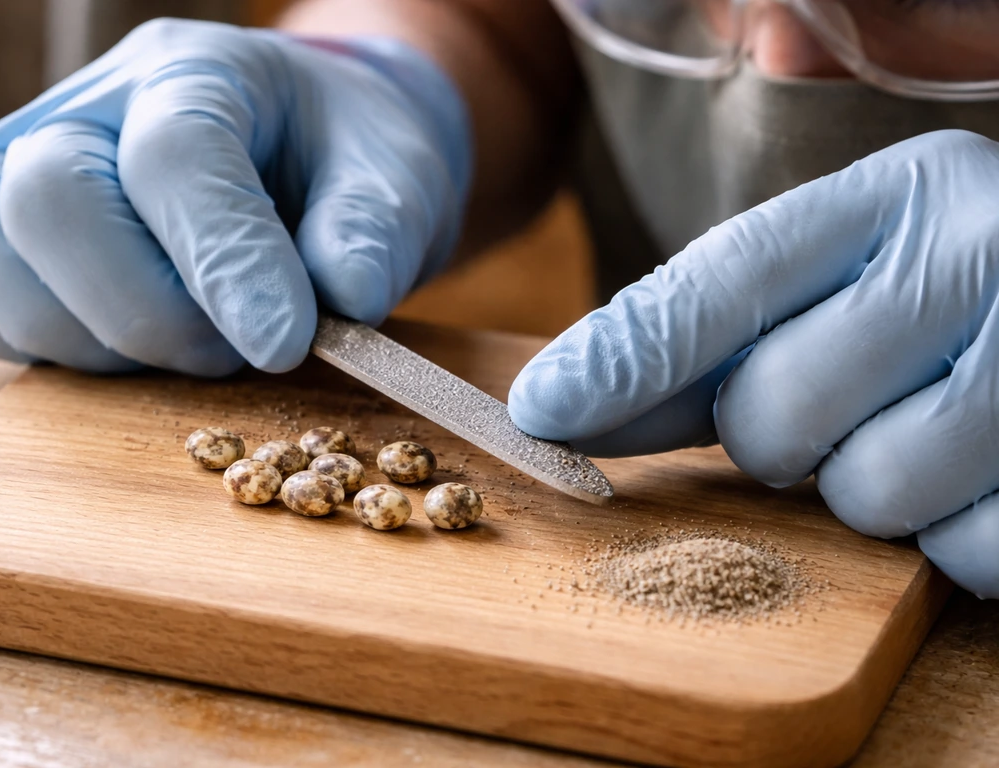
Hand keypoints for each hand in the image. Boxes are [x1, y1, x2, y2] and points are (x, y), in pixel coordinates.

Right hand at [0, 19, 469, 373]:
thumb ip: (371, 234)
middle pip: (52, 199)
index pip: (176, 156)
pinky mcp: (15, 240)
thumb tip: (345, 298)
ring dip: (107, 340)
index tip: (286, 344)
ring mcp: (35, 168)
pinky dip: (67, 351)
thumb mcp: (394, 180)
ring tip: (201, 341)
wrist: (312, 153)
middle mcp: (95, 109)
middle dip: (153, 309)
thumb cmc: (350, 161)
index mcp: (198, 73)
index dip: (226, 261)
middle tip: (242, 348)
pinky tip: (146, 346)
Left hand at [509, 130, 998, 599]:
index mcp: (900, 195)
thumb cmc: (941, 293)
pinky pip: (963, 554)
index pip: (725, 282)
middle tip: (837, 410)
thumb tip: (562, 401)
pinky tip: (976, 478)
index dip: (623, 359)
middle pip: (776, 410)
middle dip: (774, 439)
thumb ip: (707, 333)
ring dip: (868, 490)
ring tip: (918, 433)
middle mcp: (978, 256)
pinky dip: (951, 537)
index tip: (541, 411)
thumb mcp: (838, 274)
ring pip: (868, 494)